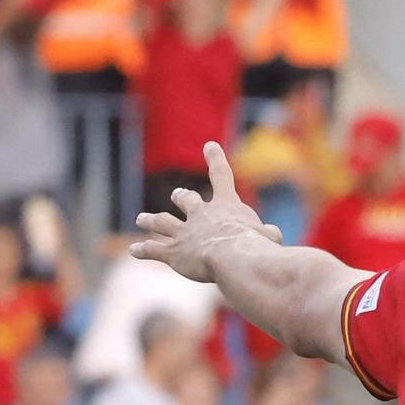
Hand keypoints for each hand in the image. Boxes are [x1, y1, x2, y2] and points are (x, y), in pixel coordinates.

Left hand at [131, 143, 283, 282]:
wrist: (234, 259)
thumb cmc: (258, 247)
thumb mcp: (271, 238)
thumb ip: (269, 233)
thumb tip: (271, 234)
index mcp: (226, 206)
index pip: (222, 176)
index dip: (216, 159)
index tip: (210, 146)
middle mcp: (201, 214)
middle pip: (187, 200)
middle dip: (182, 197)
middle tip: (177, 194)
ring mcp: (184, 232)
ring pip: (162, 222)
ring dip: (150, 219)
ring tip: (141, 218)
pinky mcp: (172, 252)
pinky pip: (154, 249)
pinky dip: (143, 249)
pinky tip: (134, 250)